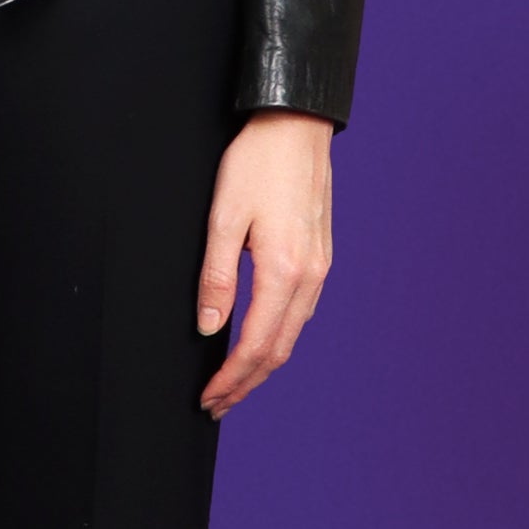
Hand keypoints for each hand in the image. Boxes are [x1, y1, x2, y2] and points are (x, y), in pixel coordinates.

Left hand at [195, 111, 334, 416]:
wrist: (297, 125)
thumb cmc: (255, 163)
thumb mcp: (223, 218)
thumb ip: (216, 276)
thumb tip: (209, 326)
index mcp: (284, 271)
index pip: (254, 345)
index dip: (230, 378)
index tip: (207, 397)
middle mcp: (310, 277)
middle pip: (278, 350)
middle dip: (246, 383)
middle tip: (216, 402)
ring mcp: (320, 268)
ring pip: (292, 334)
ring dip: (262, 364)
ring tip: (233, 381)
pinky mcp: (320, 256)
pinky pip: (301, 312)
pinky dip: (278, 337)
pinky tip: (259, 339)